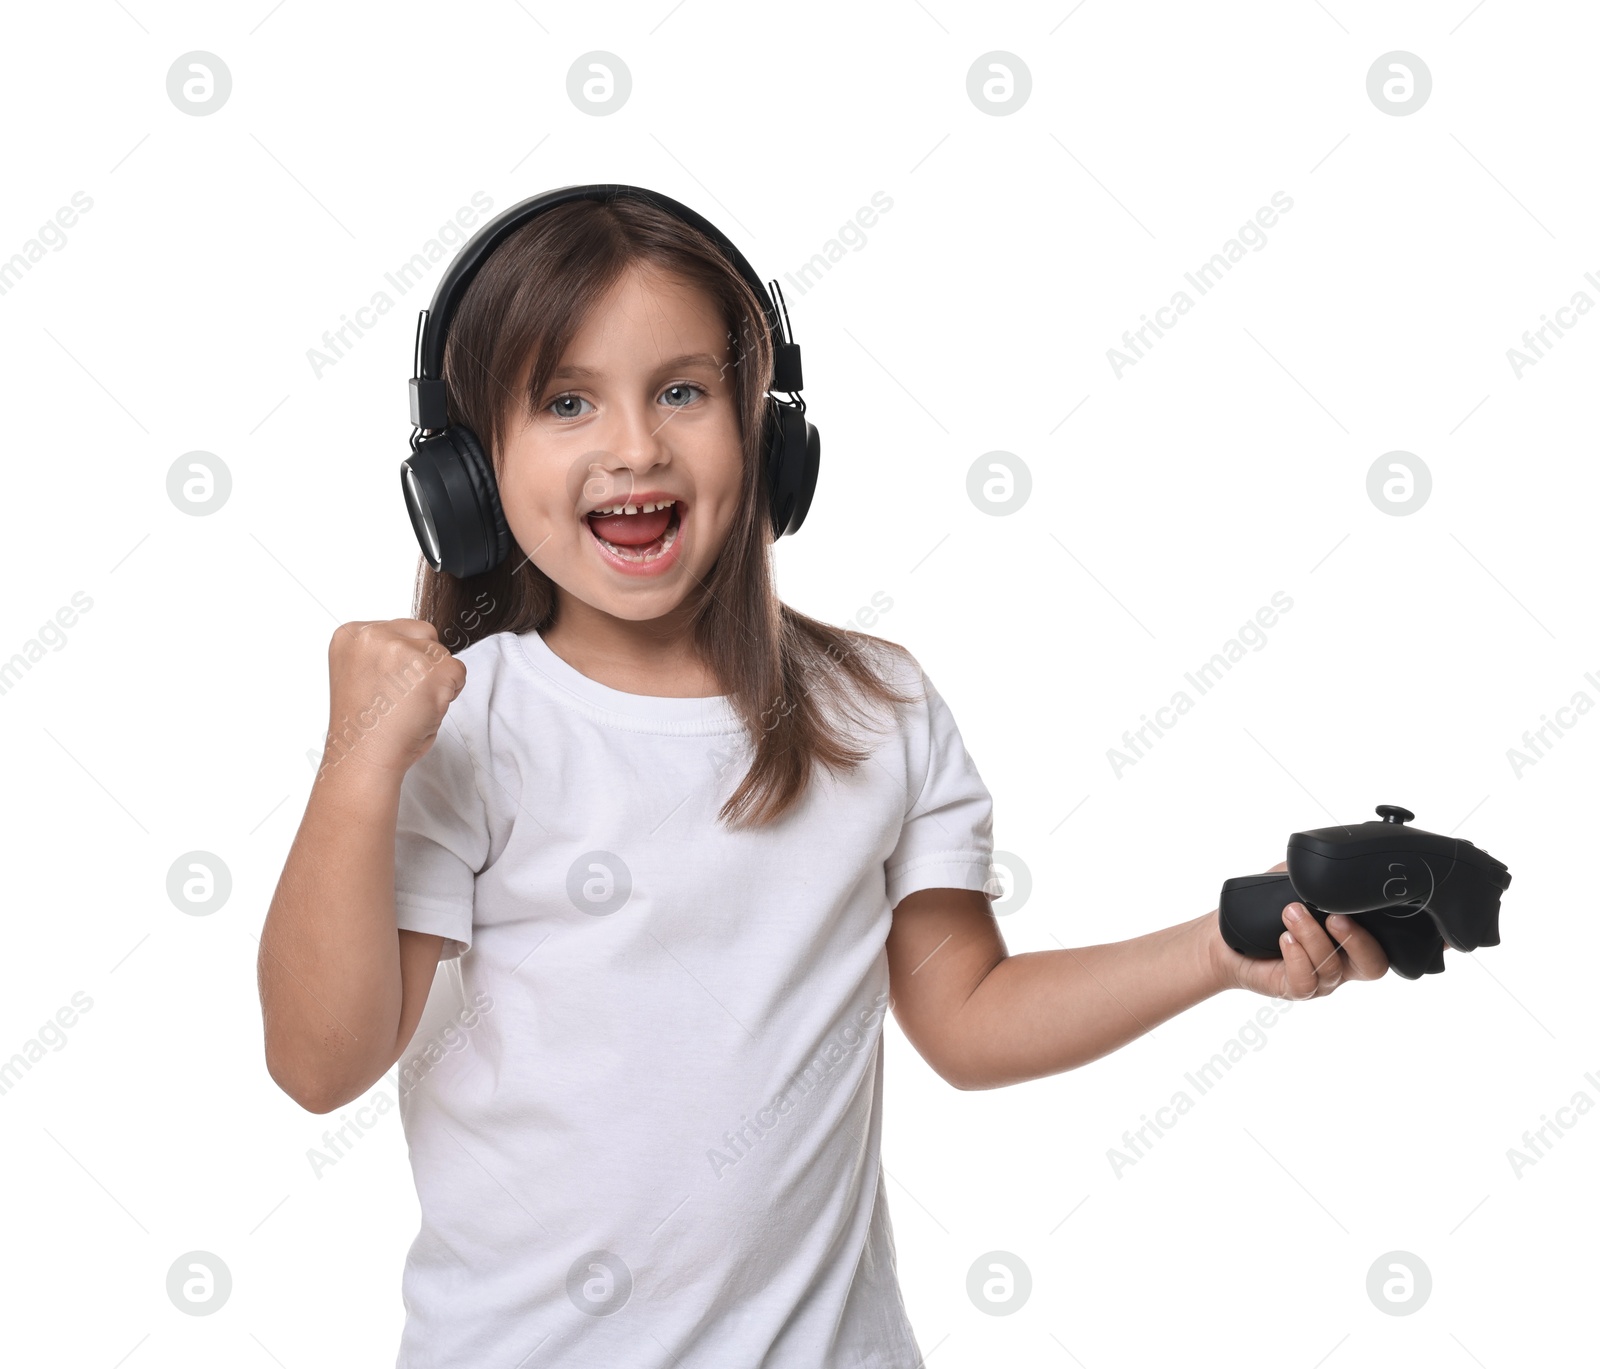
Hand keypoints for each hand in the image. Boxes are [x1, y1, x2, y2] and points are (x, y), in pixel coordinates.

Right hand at [320, 619, 464, 781]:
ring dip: (437, 681)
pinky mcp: (431, 669)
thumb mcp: (364, 672)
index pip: (402, 629)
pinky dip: (450, 694)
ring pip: (443, 655)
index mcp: (352, 634)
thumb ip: (386, 652)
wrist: (364, 757)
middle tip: (405, 697)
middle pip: (425, 634)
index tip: (391, 685)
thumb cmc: (366, 725)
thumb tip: (423, 643)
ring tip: (411, 707)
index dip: (406, 660)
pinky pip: (459, 672)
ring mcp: (403, 649)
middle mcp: (373, 635)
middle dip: (425, 664)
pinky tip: (424, 711)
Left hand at [1209, 861, 1391, 998]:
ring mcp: (1320, 980)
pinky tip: (1284, 938)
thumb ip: (1312, 875)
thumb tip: (1326, 856)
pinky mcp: (1294, 990)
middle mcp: (1341, 963)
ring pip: (1331, 967)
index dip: (1382, 927)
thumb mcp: (1292, 884)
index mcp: (1350, 939)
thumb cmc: (1264, 912)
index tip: (1359, 902)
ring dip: (1312, 936)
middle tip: (1333, 917)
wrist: (1227, 939)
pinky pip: (1305, 981)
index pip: (1384, 941)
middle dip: (1356, 939)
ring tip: (1290, 913)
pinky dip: (1297, 957)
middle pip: (1373, 965)